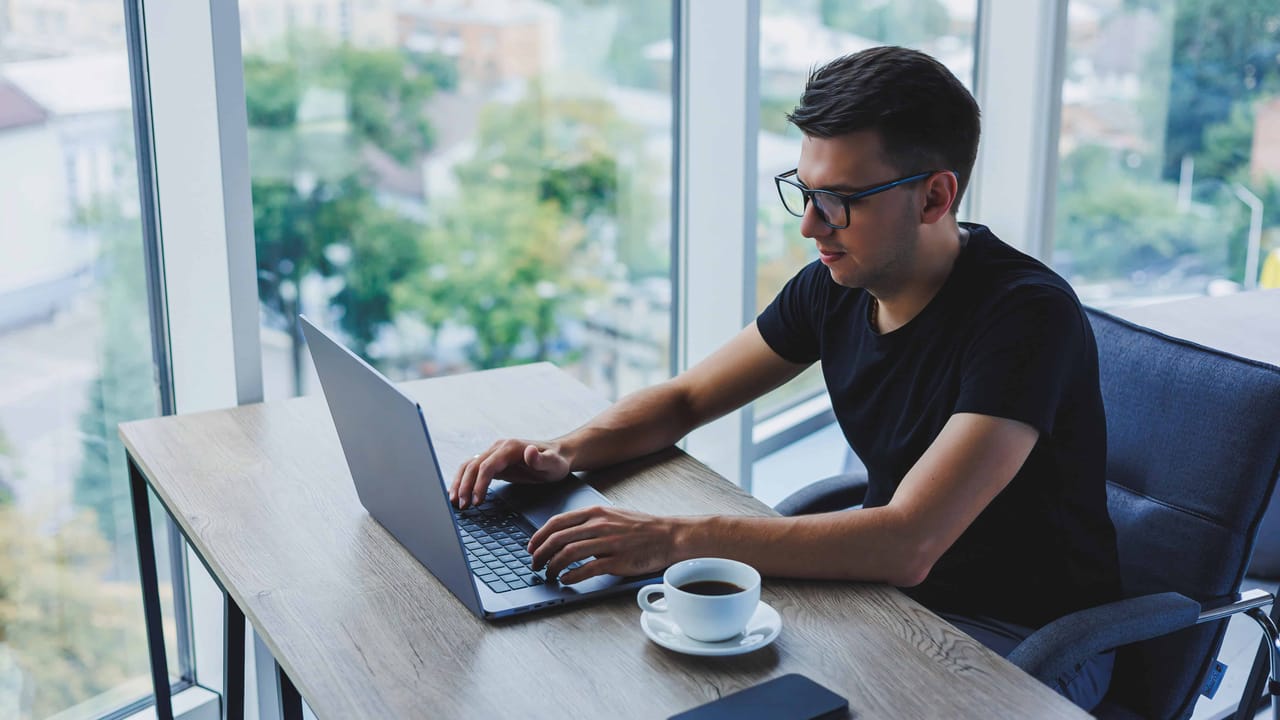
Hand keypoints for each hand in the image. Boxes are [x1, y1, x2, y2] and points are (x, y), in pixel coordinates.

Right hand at [449, 439, 570, 508]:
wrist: (558, 455)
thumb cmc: (556, 461)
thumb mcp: (554, 463)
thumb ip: (541, 459)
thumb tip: (529, 451)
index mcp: (510, 448)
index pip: (487, 465)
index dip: (479, 483)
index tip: (477, 501)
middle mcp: (498, 448)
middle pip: (473, 466)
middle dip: (464, 486)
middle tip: (462, 506)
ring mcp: (494, 455)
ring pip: (468, 467)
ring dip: (459, 483)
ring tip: (455, 503)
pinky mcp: (493, 464)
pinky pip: (473, 471)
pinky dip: (463, 482)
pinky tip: (459, 495)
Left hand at [527, 506, 683, 583]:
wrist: (668, 535)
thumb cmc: (640, 527)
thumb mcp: (612, 514)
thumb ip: (589, 521)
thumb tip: (564, 533)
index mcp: (595, 512)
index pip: (557, 522)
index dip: (539, 536)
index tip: (531, 547)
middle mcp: (599, 525)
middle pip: (558, 539)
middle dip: (541, 554)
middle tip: (535, 564)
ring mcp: (608, 543)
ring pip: (568, 554)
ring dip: (553, 566)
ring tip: (548, 574)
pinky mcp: (617, 561)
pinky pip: (587, 569)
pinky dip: (572, 576)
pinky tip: (565, 579)